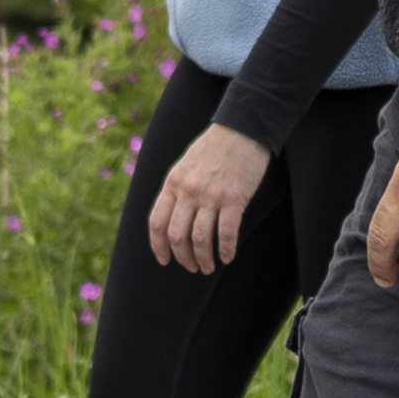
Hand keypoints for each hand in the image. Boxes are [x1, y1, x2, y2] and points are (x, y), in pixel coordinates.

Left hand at [146, 124, 268, 274]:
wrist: (241, 129)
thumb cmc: (213, 148)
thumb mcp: (184, 166)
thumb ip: (176, 190)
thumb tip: (171, 218)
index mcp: (172, 183)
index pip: (157, 222)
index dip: (158, 246)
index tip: (164, 260)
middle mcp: (188, 191)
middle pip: (177, 236)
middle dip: (182, 258)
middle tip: (191, 267)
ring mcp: (211, 195)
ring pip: (200, 238)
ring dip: (203, 259)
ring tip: (207, 267)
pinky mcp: (234, 198)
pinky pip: (227, 233)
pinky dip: (225, 250)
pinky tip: (227, 257)